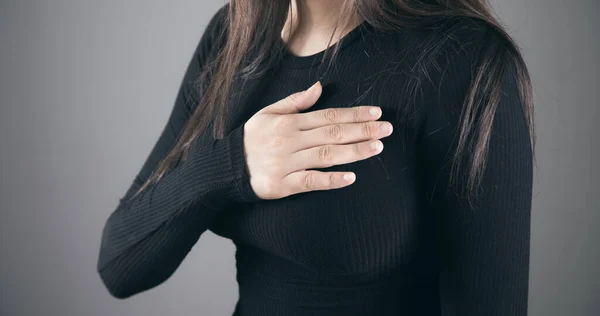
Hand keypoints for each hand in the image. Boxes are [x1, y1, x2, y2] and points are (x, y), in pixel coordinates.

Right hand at [243, 81, 393, 199]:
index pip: (328, 116)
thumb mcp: (268, 113)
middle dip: (362, 131)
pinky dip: (330, 180)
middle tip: (387, 130)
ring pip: (326, 156)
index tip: (377, 113)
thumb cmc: (250, 139)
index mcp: (289, 123)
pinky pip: (310, 182)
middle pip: (332, 134)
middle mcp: (290, 141)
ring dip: (353, 152)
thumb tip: (319, 87)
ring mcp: (287, 164)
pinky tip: (351, 178)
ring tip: (377, 148)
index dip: (354, 114)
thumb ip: (295, 101)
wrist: (225, 167)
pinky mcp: (282, 185)